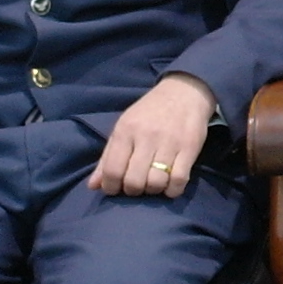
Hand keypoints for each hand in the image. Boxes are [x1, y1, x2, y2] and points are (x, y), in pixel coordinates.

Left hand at [91, 74, 218, 198]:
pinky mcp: (190, 148)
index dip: (111, 187)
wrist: (183, 92)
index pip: (112, 170)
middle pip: (134, 181)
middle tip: (136, 187)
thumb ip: (107, 158)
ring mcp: (169, 142)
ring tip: (153, 184)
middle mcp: (146, 136)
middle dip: (133, 191)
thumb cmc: (149, 113)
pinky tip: (169, 186)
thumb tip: (92, 186)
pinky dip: (172, 191)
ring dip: (152, 191)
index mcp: (126, 131)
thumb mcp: (123, 128)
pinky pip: (179, 180)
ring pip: (156, 183)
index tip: (115, 189)